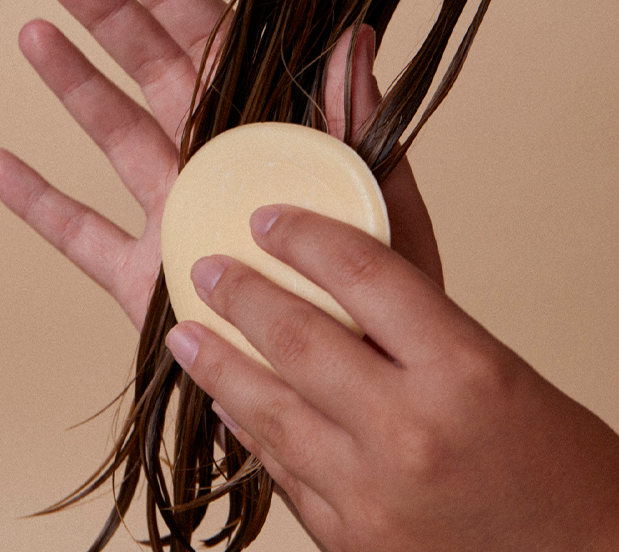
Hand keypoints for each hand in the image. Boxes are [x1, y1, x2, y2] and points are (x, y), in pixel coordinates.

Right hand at [0, 0, 441, 329]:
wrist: (343, 371)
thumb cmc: (372, 285)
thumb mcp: (374, 195)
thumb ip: (357, 119)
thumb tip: (355, 36)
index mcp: (269, 139)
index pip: (219, 51)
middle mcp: (216, 167)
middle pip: (155, 78)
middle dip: (112, 21)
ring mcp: (174, 218)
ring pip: (114, 137)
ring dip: (74, 86)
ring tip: (37, 35)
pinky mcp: (144, 277)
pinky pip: (81, 235)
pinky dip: (39, 205)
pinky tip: (0, 166)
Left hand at [166, 206, 618, 551]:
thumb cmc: (555, 458)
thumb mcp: (494, 359)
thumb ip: (415, 294)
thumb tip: (362, 223)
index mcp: (464, 370)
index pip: (363, 273)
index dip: (305, 235)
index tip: (267, 219)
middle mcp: (411, 431)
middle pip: (299, 339)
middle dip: (241, 294)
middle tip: (205, 268)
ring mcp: (372, 495)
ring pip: (269, 410)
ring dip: (218, 363)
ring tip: (185, 332)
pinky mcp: (350, 538)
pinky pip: (281, 469)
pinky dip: (249, 425)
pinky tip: (228, 399)